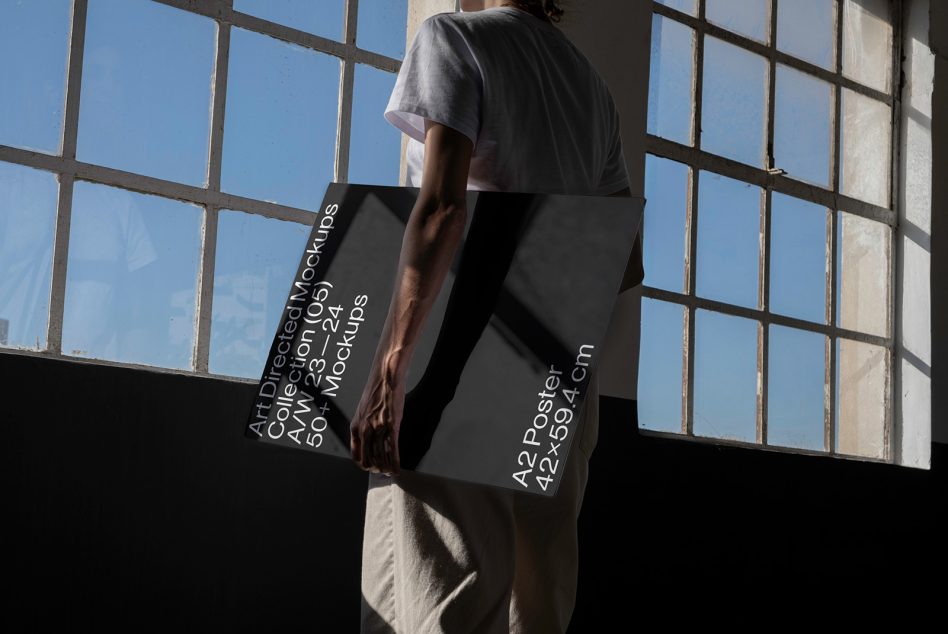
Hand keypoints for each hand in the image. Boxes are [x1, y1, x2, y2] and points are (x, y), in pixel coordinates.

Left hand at [349, 360, 405, 475]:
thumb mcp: (364, 410)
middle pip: (369, 460)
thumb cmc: (376, 391)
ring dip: (387, 468)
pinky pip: (393, 451)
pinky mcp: (392, 426)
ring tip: (391, 473)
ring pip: (381, 458)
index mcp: (355, 426)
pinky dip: (395, 463)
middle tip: (383, 472)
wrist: (385, 376)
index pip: (356, 455)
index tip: (370, 468)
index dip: (364, 465)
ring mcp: (378, 428)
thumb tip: (368, 438)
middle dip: (376, 469)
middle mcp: (365, 430)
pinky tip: (398, 470)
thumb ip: (364, 425)